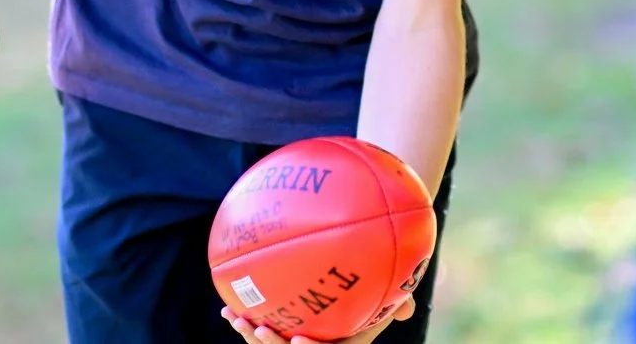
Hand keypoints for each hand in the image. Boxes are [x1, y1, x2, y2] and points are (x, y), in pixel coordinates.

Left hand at [221, 297, 414, 343]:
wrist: (356, 296)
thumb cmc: (374, 296)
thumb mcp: (389, 302)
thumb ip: (398, 303)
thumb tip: (408, 308)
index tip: (298, 340)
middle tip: (258, 329)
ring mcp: (295, 337)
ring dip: (249, 333)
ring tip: (236, 318)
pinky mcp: (281, 328)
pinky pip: (259, 330)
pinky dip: (242, 322)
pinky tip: (227, 308)